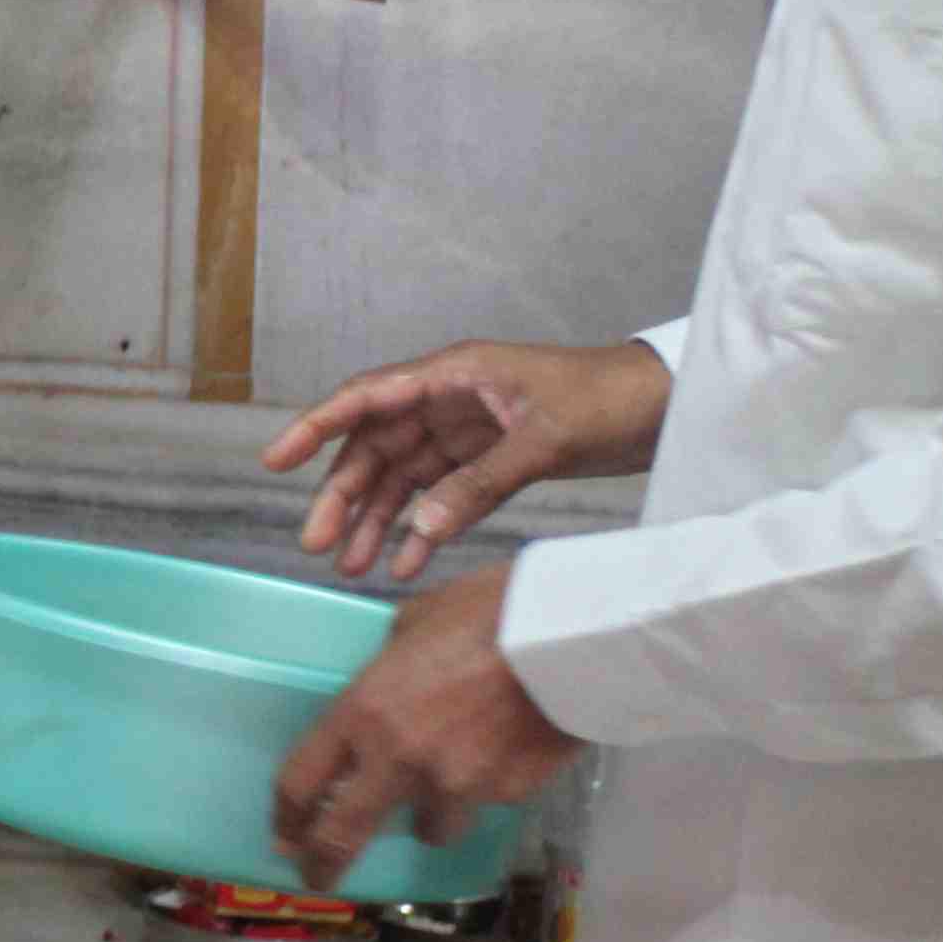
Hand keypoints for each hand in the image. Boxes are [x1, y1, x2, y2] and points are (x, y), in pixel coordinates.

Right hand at [259, 334, 669, 586]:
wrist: (667, 403)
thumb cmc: (610, 397)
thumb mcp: (544, 439)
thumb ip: (481, 482)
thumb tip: (423, 525)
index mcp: (454, 374)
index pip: (367, 398)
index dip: (316, 426)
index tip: (275, 460)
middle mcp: (450, 400)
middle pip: (377, 448)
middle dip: (345, 496)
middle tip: (318, 543)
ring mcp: (468, 432)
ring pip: (404, 479)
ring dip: (380, 520)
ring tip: (355, 566)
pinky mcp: (491, 460)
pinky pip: (442, 497)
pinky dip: (425, 528)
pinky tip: (409, 561)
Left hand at [268, 565, 575, 895]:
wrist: (573, 635)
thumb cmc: (487, 612)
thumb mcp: (415, 622)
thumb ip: (390, 664)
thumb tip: (389, 678)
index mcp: (363, 713)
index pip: (302, 781)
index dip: (287, 816)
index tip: (284, 836)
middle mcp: (399, 760)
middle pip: (343, 834)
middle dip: (323, 863)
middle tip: (319, 876)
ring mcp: (455, 785)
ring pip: (428, 827)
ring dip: (427, 814)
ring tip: (442, 786)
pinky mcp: (506, 795)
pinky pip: (484, 802)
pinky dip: (484, 790)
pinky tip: (501, 755)